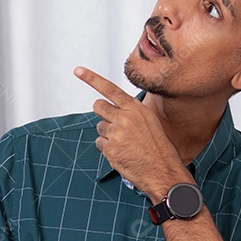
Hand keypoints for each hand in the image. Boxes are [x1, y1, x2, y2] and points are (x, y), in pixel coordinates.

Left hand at [75, 66, 187, 197]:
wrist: (163, 170)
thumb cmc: (158, 146)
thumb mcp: (150, 121)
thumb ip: (131, 112)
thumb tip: (111, 110)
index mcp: (135, 108)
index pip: (110, 89)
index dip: (91, 78)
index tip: (77, 70)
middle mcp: (124, 118)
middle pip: (99, 107)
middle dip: (102, 113)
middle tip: (113, 123)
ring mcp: (116, 134)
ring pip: (100, 127)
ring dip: (108, 134)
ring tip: (125, 143)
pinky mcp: (110, 149)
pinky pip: (100, 143)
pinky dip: (108, 148)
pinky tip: (122, 153)